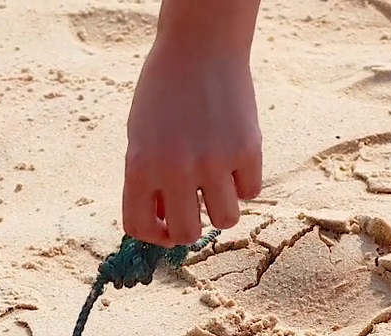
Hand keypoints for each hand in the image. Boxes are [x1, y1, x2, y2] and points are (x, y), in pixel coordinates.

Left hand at [122, 2, 262, 246]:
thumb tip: (168, 224)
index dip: (154, 235)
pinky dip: (245, 181)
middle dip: (190, 226)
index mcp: (140, 165)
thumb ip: (149, 178)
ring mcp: (214, 161)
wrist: (201, 46)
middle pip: (186, 234)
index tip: (165, 226)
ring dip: (221, 208)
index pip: (140, 227)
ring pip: (225, 221)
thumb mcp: (142, 134)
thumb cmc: (165, 90)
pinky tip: (236, 156)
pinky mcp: (247, 150)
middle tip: (196, 208)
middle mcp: (175, 169)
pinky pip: (251, 191)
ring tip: (219, 184)